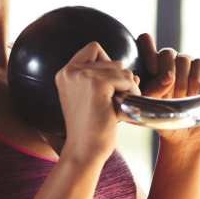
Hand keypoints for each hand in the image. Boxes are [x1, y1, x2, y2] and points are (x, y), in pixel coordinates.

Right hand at [55, 41, 140, 162]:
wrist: (84, 149)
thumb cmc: (90, 129)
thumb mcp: (90, 99)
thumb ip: (104, 81)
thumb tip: (134, 74)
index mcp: (64, 73)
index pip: (93, 49)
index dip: (107, 64)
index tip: (108, 87)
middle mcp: (70, 70)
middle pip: (111, 60)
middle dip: (120, 79)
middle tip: (116, 101)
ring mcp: (82, 75)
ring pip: (121, 69)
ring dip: (127, 87)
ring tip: (120, 106)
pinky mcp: (96, 84)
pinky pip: (126, 78)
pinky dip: (132, 91)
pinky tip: (125, 106)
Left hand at [134, 33, 199, 144]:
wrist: (183, 132)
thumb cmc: (161, 117)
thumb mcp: (150, 106)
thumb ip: (152, 90)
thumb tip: (168, 76)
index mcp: (150, 66)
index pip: (145, 42)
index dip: (148, 48)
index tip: (152, 69)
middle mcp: (168, 61)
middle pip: (167, 53)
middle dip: (167, 75)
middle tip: (169, 95)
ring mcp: (186, 63)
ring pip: (184, 59)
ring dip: (182, 81)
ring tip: (181, 98)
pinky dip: (196, 79)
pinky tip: (193, 93)